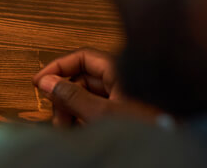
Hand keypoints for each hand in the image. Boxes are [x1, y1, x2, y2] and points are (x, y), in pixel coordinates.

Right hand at [33, 48, 162, 126]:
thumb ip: (72, 96)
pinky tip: (80, 130)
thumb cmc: (146, 130)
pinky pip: (98, 109)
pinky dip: (85, 118)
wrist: (165, 148)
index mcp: (120, 72)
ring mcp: (126, 97)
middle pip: (83, 79)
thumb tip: (48, 82)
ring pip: (89, 96)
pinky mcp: (127, 113)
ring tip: (67, 128)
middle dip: (64, 96)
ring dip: (72, 110)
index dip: (59, 67)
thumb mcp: (101, 113)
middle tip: (56, 114)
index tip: (41, 80)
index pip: (82, 57)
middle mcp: (123, 81)